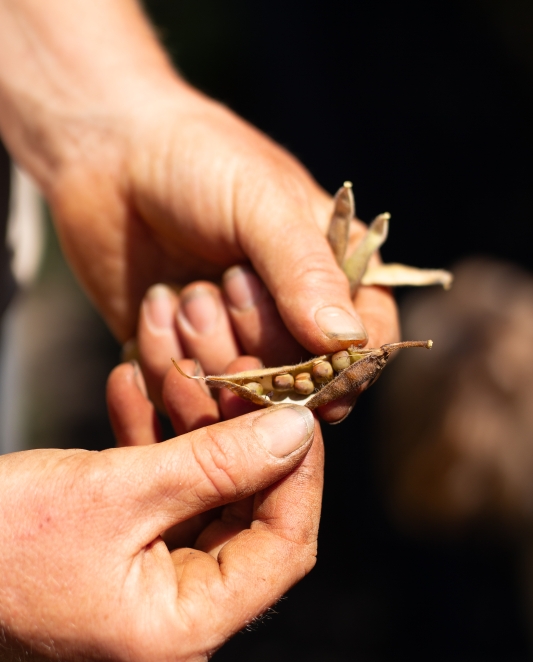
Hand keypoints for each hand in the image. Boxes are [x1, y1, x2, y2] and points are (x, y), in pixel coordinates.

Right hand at [0, 398, 321, 661]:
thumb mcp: (115, 490)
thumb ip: (215, 461)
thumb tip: (298, 431)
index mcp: (180, 636)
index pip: (281, 551)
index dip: (298, 475)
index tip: (297, 408)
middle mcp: (173, 633)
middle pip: (244, 525)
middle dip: (238, 442)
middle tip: (233, 375)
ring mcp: (146, 603)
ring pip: (200, 507)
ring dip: (189, 437)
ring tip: (174, 370)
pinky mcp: (119, 572)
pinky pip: (157, 509)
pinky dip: (151, 454)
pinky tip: (135, 391)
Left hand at [52, 84, 397, 362]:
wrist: (107, 157)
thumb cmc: (199, 162)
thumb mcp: (261, 202)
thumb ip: (305, 270)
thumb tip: (347, 341)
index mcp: (333, 273)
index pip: (366, 340)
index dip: (346, 370)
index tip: (320, 385)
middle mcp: (291, 316)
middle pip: (300, 378)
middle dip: (260, 340)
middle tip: (226, 280)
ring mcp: (235, 342)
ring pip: (241, 395)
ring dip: (208, 346)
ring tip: (184, 289)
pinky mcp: (185, 358)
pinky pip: (185, 395)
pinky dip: (167, 357)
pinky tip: (155, 304)